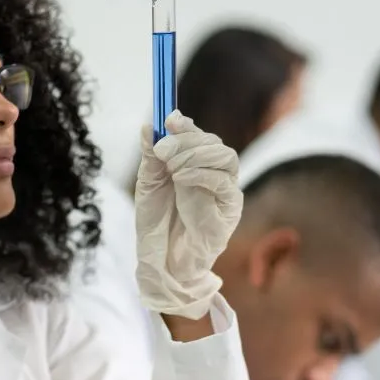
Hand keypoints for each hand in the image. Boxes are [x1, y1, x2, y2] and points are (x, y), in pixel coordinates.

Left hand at [134, 111, 241, 321]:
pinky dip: (202, 174)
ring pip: (225, 157)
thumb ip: (151, 157)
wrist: (163, 259)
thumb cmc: (157, 223)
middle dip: (187, 141)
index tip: (168, 120)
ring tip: (172, 168)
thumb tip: (148, 127)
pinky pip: (225, 183)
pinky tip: (182, 179)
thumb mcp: (148, 184)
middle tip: (162, 150)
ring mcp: (225, 190)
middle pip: (214, 143)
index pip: (199, 136)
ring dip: (196, 155)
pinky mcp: (230, 208)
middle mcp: (215, 174)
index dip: (186, 126)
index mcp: (197, 165)